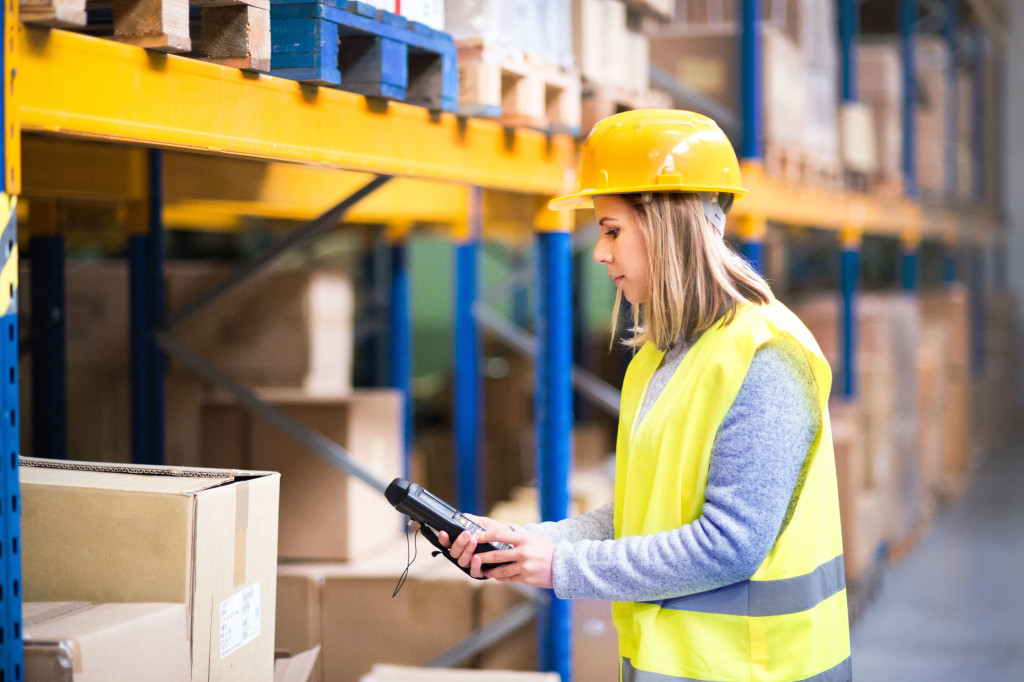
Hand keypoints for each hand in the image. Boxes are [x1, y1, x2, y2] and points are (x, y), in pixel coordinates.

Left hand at [440, 517, 554, 587]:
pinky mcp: (526, 578)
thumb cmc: (546, 549)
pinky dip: (501, 578)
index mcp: (523, 538)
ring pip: (500, 570)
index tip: (474, 537)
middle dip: (482, 557)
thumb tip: (495, 540)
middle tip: (472, 557)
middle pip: (496, 555)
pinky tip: (497, 576)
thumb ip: (515, 540)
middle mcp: (523, 552)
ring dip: (490, 571)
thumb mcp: (531, 539)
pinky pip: (509, 579)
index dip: (484, 536)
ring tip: (483, 570)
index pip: (498, 534)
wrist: (564, 564)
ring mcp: (524, 566)